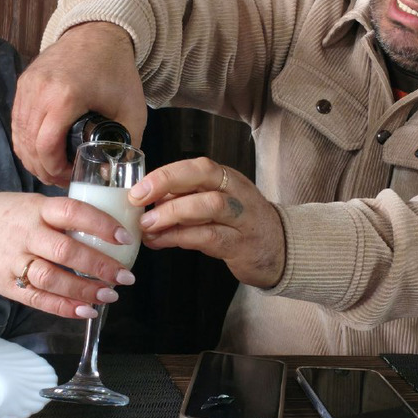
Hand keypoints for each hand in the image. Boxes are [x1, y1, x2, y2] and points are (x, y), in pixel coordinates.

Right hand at [0, 192, 136, 318]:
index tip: (125, 238)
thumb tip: (114, 231)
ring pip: (52, 278)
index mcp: (39, 209)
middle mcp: (28, 234)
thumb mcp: (38, 205)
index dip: (101, 225)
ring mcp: (15, 261)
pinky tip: (86, 310)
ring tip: (110, 295)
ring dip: (84, 290)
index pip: (73, 212)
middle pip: (66, 251)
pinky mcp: (7, 285)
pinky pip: (38, 299)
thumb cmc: (14, 217)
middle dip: (100, 266)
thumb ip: (68, 218)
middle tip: (125, 276)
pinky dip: (64, 308)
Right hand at [12, 22, 146, 185]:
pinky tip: (42, 151)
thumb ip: (126, 145)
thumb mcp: (132, 111)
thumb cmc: (117, 71)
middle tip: (61, 179)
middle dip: (43, 168)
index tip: (69, 177)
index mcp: (65, 97)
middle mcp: (40, 90)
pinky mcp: (24, 83)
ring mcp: (28, 86)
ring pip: (19, 134)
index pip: (46, 146)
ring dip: (32, 157)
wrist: (100, 34)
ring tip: (52, 169)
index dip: (55, 169)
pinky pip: (17, 121)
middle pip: (29, 144)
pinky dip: (26, 140)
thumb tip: (115, 174)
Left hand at [129, 157, 285, 288]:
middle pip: (204, 178)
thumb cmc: (239, 224)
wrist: (280, 250)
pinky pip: (210, 237)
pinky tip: (161, 242)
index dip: (166, 174)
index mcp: (228, 178)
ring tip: (147, 227)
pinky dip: (181, 239)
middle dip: (166, 186)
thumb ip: (185, 200)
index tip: (139, 189)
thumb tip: (147, 202)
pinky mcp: (242, 245)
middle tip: (138, 202)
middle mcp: (237, 193)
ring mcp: (243, 219)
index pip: (198, 166)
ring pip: (208, 206)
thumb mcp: (215, 204)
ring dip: (172, 214)